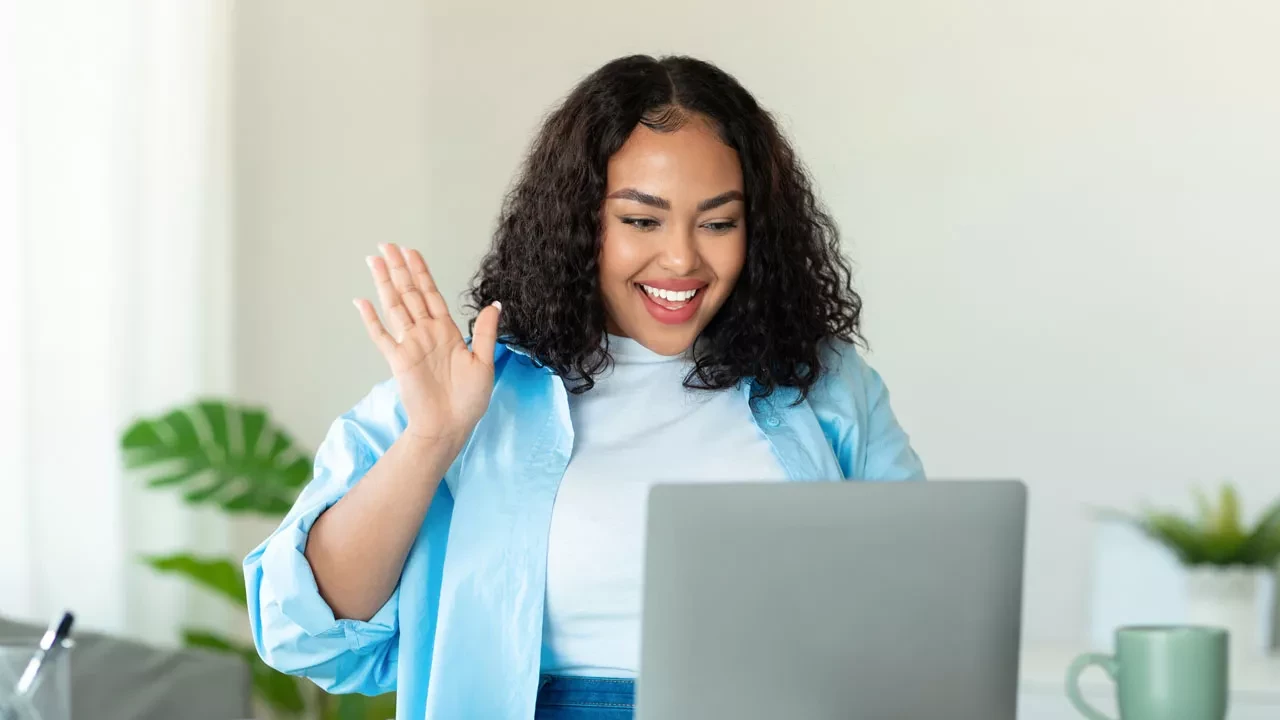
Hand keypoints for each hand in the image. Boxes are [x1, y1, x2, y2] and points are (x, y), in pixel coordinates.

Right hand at [353, 243, 500, 446]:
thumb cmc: (469, 400)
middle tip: (386, 245)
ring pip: (395, 306)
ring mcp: (410, 344)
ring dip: (385, 283)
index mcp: (447, 332)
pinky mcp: (397, 360)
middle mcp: (426, 333)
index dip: (421, 272)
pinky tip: (361, 302)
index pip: (431, 294)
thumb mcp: (485, 362)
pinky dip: (371, 319)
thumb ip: (486, 332)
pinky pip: (381, 335)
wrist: (450, 426)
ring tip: (375, 261)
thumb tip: (496, 304)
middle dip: (399, 268)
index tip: (412, 252)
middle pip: (410, 293)